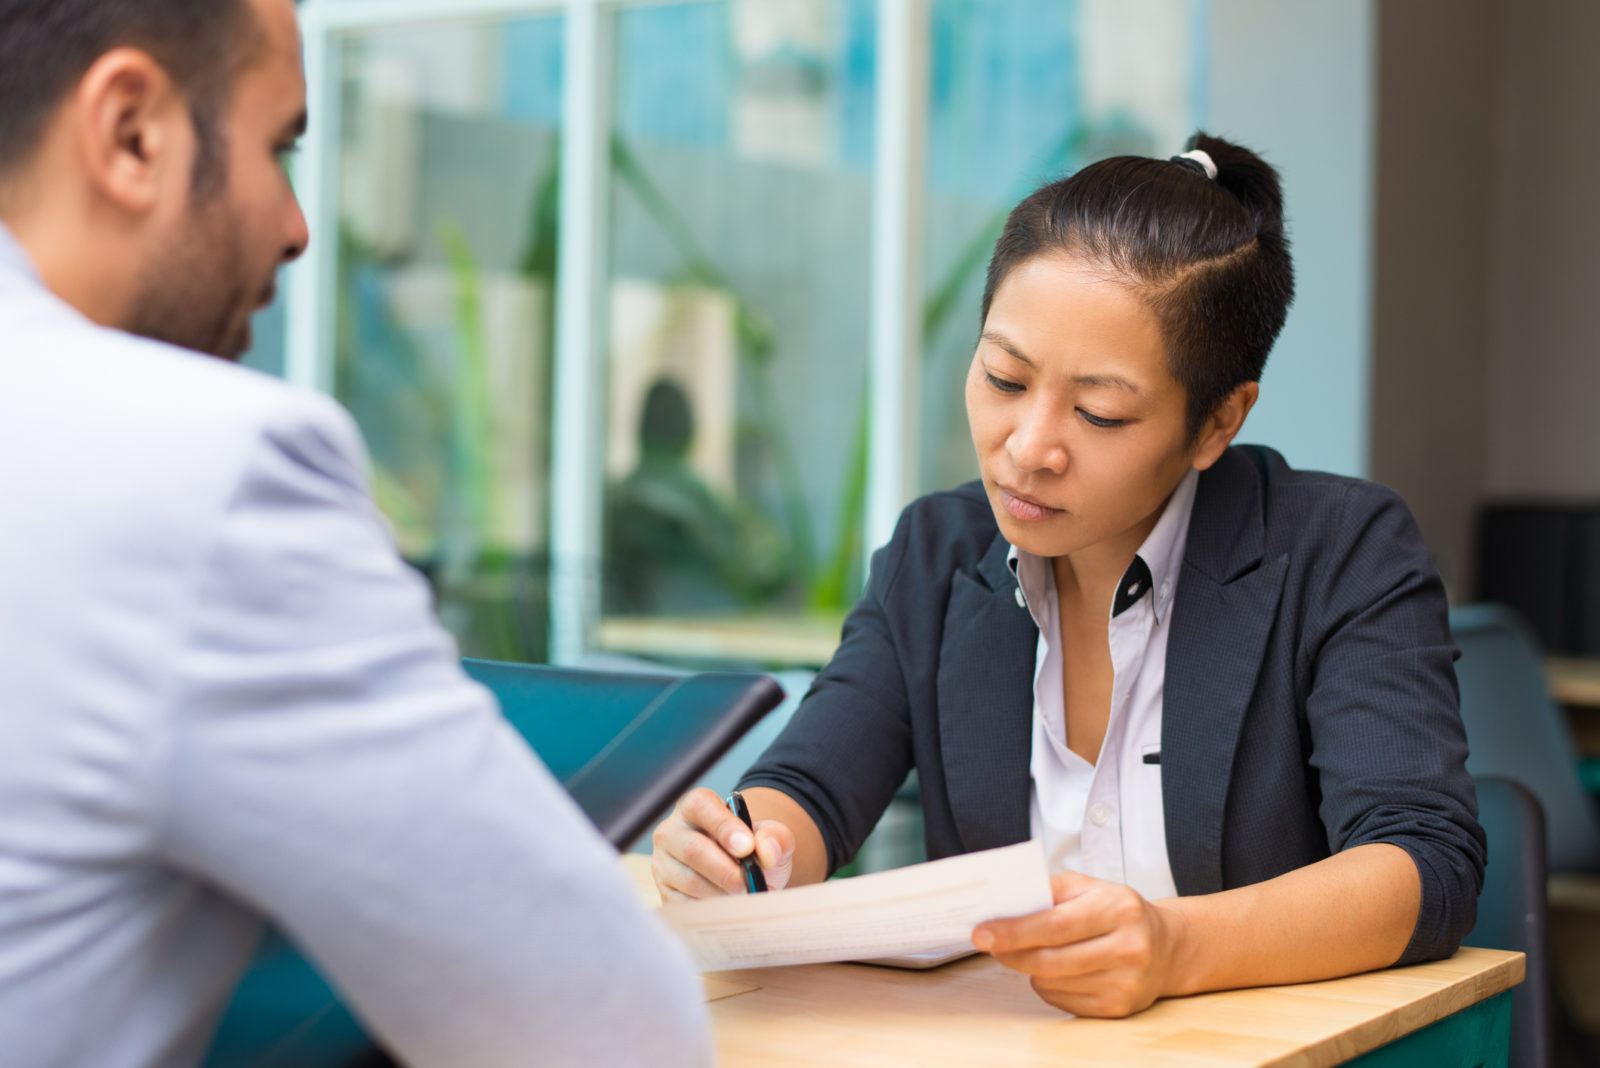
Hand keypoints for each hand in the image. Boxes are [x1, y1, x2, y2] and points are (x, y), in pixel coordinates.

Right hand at [650, 787, 795, 900]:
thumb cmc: (752, 848)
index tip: (747, 847)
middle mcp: (672, 832)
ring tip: (748, 896)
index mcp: (695, 807)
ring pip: (690, 881)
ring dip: (723, 893)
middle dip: (726, 871)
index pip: (700, 806)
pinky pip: (686, 905)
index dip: (723, 826)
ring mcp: (664, 864)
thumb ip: (775, 836)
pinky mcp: (665, 893)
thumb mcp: (771, 836)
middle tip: (750, 884)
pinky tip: (732, 908)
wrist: (744, 873)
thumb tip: (766, 851)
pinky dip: (714, 910)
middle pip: (693, 849)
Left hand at [972, 871, 1184, 1017]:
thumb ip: (1050, 889)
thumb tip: (1006, 900)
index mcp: (1119, 909)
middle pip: (1050, 959)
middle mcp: (1129, 948)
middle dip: (1011, 953)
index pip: (1056, 925)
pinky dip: (1048, 986)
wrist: (1167, 946)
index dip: (1014, 931)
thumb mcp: (1090, 886)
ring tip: (1032, 951)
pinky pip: (1062, 1001)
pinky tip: (1057, 970)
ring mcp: (1127, 983)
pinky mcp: (1119, 1008)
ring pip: (1052, 982)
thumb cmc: (1117, 911)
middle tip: (989, 943)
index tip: (982, 933)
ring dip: (1030, 969)